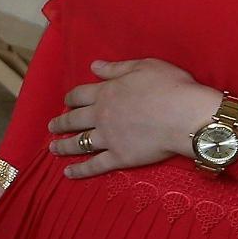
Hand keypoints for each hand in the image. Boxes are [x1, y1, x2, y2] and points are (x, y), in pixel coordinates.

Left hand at [48, 59, 223, 177]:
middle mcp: (101, 115)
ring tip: (53, 148)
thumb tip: (94, 65)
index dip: (71, 98)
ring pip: (79, 143)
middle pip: (74, 119)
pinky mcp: (119, 157)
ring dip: (64, 146)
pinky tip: (68, 173)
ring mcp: (108, 138)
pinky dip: (80, 170)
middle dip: (61, 123)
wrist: (186, 116)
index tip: (66, 102)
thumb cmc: (170, 87)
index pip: (80, 95)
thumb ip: (116, 68)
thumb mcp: (144, 66)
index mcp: (106, 92)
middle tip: (51, 126)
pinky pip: (94, 165)